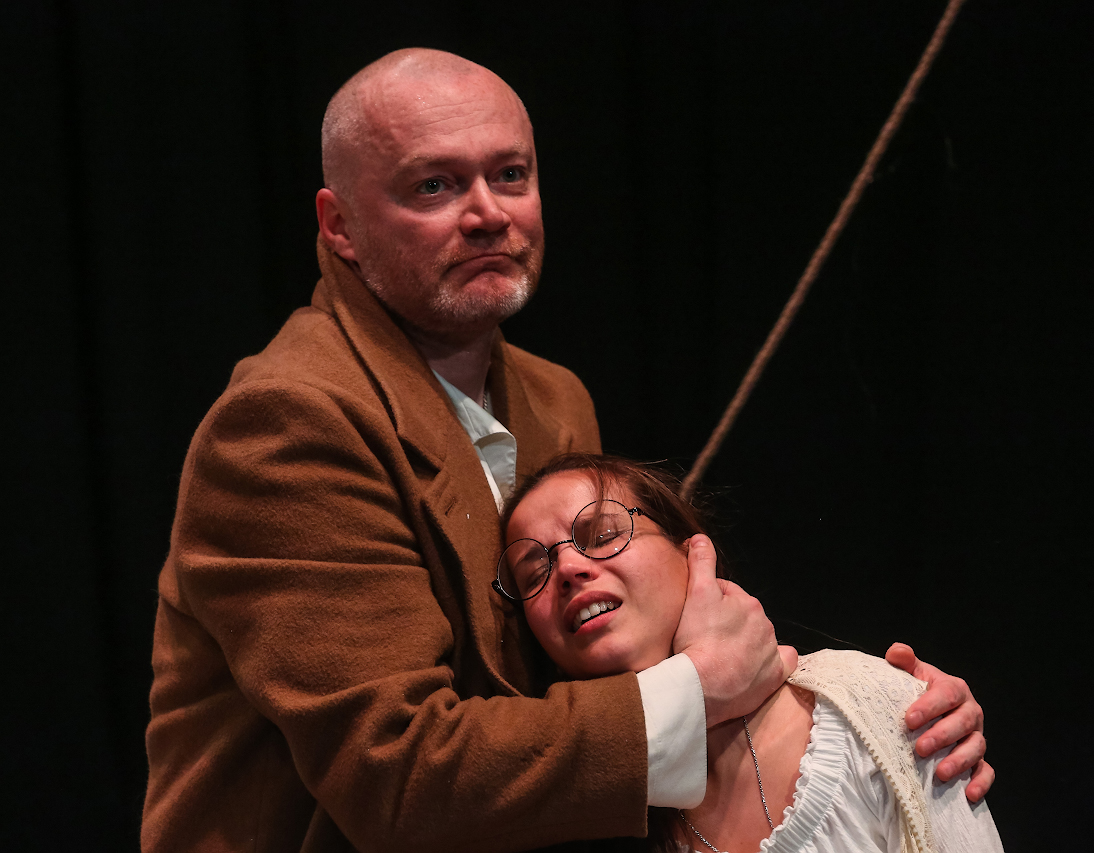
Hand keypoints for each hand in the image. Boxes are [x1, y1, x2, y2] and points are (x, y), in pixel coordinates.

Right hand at [672, 535, 796, 725]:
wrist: (701, 686)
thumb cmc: (696, 640)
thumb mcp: (695, 593)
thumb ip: (701, 562)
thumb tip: (700, 538)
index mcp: (748, 603)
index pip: (726, 594)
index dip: (708, 601)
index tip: (694, 615)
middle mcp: (765, 624)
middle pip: (742, 616)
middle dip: (726, 622)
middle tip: (703, 635)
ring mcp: (771, 651)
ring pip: (757, 638)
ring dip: (742, 642)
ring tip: (719, 654)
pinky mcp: (774, 676)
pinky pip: (783, 662)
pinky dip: (774, 661)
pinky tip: (759, 664)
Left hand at [885, 642, 993, 800]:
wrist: (929, 710)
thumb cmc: (918, 692)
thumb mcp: (911, 674)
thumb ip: (904, 661)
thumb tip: (896, 651)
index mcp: (954, 689)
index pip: (945, 694)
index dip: (928, 707)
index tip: (909, 719)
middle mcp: (970, 712)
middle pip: (962, 723)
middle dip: (942, 736)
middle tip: (920, 748)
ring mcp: (976, 735)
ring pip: (975, 747)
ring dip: (959, 761)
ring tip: (940, 773)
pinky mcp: (978, 758)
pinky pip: (985, 770)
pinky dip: (981, 782)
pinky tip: (969, 794)